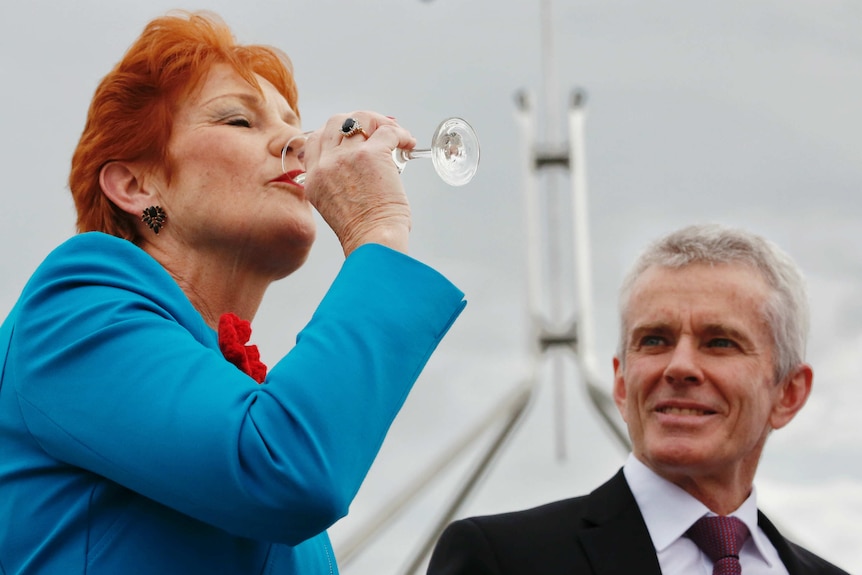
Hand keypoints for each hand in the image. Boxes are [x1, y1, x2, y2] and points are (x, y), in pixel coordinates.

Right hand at [301, 112, 416, 255]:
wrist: (372, 242)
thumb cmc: (362, 232)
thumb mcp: (332, 206)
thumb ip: (335, 183)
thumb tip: (357, 167)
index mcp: (314, 178)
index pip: (315, 139)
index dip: (337, 133)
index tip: (356, 137)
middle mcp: (325, 164)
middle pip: (336, 122)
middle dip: (358, 121)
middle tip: (377, 131)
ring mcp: (346, 157)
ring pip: (361, 119)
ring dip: (381, 123)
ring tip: (395, 135)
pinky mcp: (372, 154)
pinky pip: (388, 131)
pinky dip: (401, 134)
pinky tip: (408, 143)